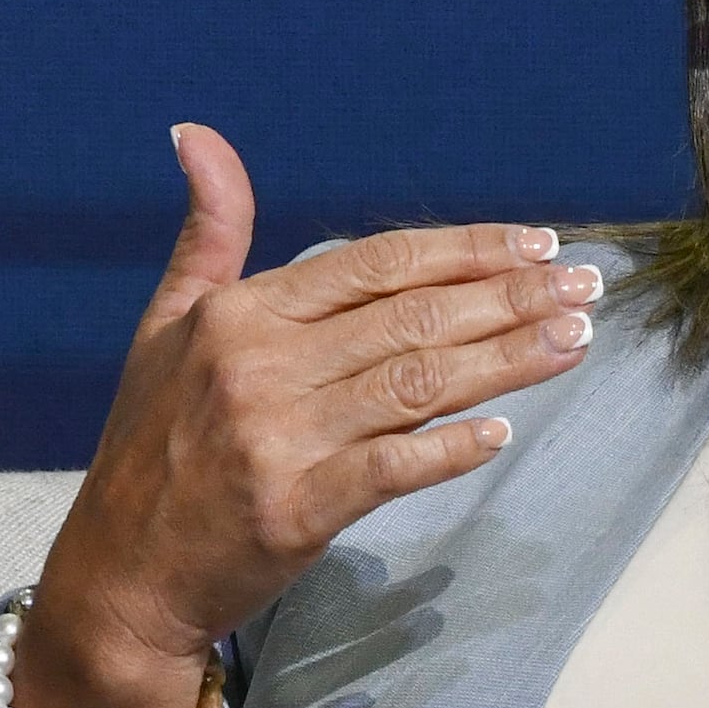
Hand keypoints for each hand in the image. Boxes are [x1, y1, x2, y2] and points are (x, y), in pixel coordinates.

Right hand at [15, 124, 600, 707]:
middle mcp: (259, 367)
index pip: (375, 264)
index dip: (465, 248)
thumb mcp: (166, 326)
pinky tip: (501, 433)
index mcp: (239, 315)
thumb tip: (197, 133)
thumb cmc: (152, 446)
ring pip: (415, 384)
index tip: (538, 243)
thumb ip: (208, 235)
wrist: (121, 574)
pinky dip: (446, 451)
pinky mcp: (294, 512)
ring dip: (507, 360)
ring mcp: (277, 440)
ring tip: (576, 340)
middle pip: (411, 317)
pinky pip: (388, 471)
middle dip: (510, 297)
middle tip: (587, 286)